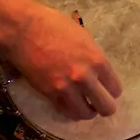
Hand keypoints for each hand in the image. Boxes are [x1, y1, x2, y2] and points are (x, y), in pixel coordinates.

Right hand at [1, 1, 123, 121]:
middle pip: (106, 107)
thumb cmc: (54, 25)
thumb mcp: (83, 37)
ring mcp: (66, 88)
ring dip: (88, 111)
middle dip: (105, 107)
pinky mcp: (49, 94)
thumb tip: (98, 71)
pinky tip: (70, 104)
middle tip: (99, 102)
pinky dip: (70, 110)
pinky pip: (65, 111)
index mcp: (97, 60)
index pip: (115, 88)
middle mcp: (85, 77)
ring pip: (86, 114)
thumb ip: (93, 57)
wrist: (23, 30)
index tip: (108, 90)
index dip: (113, 91)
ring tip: (85, 106)